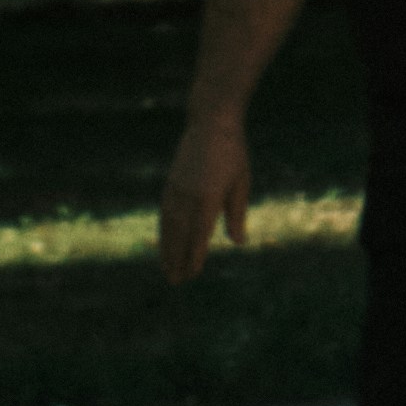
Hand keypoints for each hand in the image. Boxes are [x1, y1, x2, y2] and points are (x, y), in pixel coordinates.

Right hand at [157, 115, 250, 280]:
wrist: (210, 123)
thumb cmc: (233, 154)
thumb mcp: (241, 183)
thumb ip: (237, 214)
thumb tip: (239, 242)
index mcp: (207, 197)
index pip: (199, 235)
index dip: (195, 256)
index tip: (192, 274)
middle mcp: (187, 195)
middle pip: (180, 234)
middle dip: (177, 259)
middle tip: (175, 281)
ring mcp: (175, 189)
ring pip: (168, 226)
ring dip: (166, 248)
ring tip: (166, 268)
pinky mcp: (170, 183)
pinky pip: (164, 213)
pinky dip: (164, 230)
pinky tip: (164, 241)